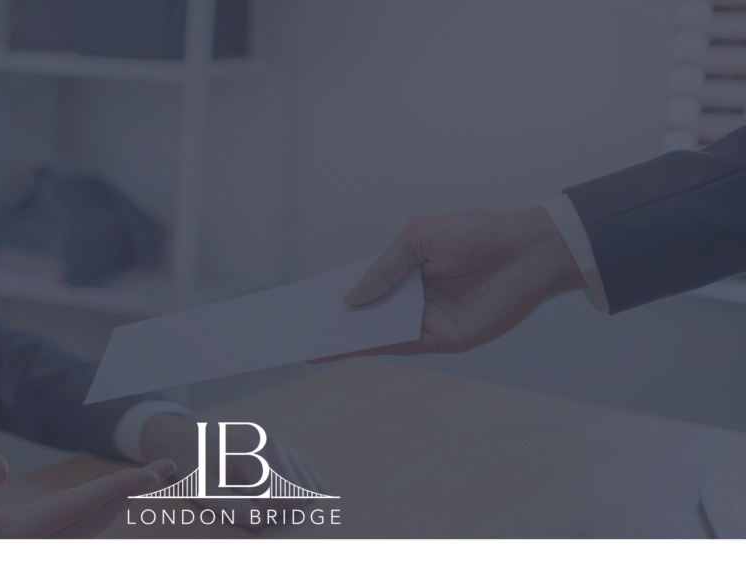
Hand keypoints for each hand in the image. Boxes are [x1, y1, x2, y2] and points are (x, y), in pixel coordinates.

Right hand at [0, 454, 174, 537]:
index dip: (121, 487)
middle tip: (167, 469)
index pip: (81, 506)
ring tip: (147, 482)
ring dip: (115, 509)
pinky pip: (71, 539)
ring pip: (87, 535)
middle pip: (94, 522)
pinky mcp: (24, 553)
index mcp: (18, 537)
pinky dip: (94, 519)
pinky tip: (106, 505)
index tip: (157, 472)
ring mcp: (30, 557)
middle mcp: (32, 552)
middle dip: (130, 496)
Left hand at [139, 414, 326, 527]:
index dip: (262, 513)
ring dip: (287, 504)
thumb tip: (261, 523)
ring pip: (308, 491)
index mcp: (249, 451)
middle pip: (295, 495)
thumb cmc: (200, 473)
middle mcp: (271, 443)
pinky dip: (297, 497)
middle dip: (275, 509)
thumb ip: (231, 509)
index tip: (243, 510)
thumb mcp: (205, 493)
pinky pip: (312, 485)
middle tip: (249, 503)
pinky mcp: (293, 454)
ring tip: (258, 498)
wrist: (200, 449)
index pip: (276, 496)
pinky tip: (273, 493)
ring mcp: (285, 446)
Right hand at [313, 206, 584, 360]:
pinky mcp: (440, 339)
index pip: (362, 286)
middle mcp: (411, 298)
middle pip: (364, 315)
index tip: (302, 302)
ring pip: (376, 334)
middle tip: (294, 328)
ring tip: (307, 341)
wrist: (526, 252)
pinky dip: (370, 347)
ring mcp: (423, 320)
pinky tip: (343, 346)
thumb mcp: (418, 238)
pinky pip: (398, 345)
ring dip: (343, 339)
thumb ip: (383, 269)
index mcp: (405, 269)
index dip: (333, 295)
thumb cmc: (477, 234)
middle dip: (331, 321)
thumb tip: (349, 299)